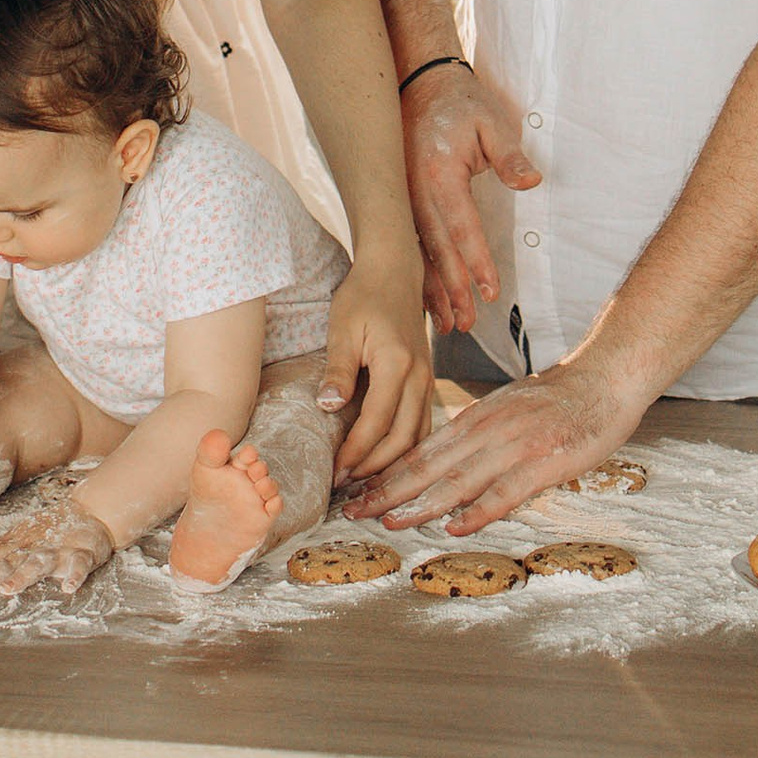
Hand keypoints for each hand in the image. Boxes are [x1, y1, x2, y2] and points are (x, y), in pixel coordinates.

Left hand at [0, 497, 119, 605]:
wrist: (90, 513)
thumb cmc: (48, 532)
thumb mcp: (17, 541)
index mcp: (19, 547)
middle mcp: (35, 549)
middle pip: (12, 562)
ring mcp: (58, 551)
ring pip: (39, 563)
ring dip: (24, 575)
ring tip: (9, 589)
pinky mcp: (82, 554)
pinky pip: (79, 566)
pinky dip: (74, 576)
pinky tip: (68, 588)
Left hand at [317, 252, 433, 481]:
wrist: (394, 272)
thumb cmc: (363, 297)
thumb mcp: (342, 329)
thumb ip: (338, 370)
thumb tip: (329, 408)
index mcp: (397, 363)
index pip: (377, 422)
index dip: (356, 451)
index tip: (335, 470)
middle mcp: (420, 376)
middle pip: (404, 438)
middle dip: (375, 466)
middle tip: (346, 484)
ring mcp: (428, 380)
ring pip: (419, 436)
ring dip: (393, 462)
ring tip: (364, 479)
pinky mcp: (427, 381)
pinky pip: (422, 424)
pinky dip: (405, 447)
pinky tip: (385, 458)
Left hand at [343, 346, 649, 537]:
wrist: (606, 377)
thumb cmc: (561, 398)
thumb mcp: (508, 409)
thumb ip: (479, 435)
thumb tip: (449, 463)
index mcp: (476, 419)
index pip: (421, 449)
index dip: (386, 472)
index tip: (357, 489)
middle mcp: (486, 431)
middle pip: (427, 464)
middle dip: (386, 490)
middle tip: (351, 510)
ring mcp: (514, 446)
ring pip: (457, 479)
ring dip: (420, 503)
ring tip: (388, 521)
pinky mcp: (543, 462)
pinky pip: (505, 491)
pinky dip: (478, 510)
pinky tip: (456, 527)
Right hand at [400, 65, 540, 335]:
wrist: (416, 81)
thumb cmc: (460, 103)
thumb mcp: (491, 122)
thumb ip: (509, 155)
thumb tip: (532, 182)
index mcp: (439, 175)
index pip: (462, 228)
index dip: (476, 262)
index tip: (490, 291)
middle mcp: (414, 192)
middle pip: (436, 250)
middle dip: (452, 289)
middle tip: (467, 324)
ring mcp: (403, 197)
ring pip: (417, 252)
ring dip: (432, 289)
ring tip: (448, 323)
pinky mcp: (399, 200)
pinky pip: (408, 243)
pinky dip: (417, 272)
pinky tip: (425, 297)